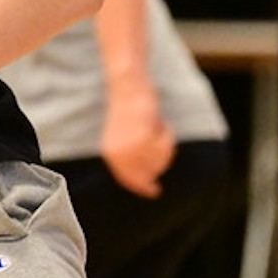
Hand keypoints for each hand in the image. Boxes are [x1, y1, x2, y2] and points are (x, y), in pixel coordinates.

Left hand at [101, 81, 174, 197]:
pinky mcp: (143, 137)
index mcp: (110, 153)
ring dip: (164, 144)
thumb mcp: (126, 135)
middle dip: (158, 163)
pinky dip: (167, 133)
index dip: (142, 187)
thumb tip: (149, 178)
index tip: (153, 192)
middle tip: (164, 148)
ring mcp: (131, 147)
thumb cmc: (129, 108)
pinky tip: (159, 121)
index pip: (127, 179)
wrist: (128, 86)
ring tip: (156, 126)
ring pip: (160, 160)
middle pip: (148, 173)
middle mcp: (118, 154)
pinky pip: (165, 145)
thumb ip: (134, 156)